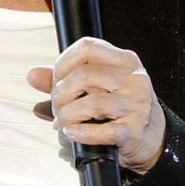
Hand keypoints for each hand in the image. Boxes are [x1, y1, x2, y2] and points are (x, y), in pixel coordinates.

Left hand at [26, 37, 164, 172]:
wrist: (151, 138)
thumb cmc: (120, 109)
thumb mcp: (97, 87)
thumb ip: (63, 79)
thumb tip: (33, 75)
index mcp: (124, 61)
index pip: (87, 47)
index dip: (63, 62)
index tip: (56, 79)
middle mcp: (134, 79)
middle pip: (84, 76)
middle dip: (61, 94)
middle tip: (56, 107)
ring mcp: (137, 105)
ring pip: (91, 103)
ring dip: (67, 115)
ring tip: (62, 122)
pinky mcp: (134, 130)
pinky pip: (102, 131)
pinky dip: (81, 132)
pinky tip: (72, 132)